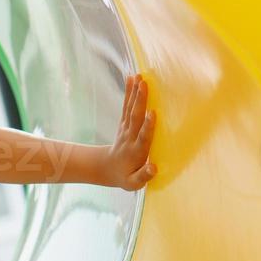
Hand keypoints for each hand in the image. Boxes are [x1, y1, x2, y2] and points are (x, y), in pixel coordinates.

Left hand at [107, 73, 157, 190]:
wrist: (107, 169)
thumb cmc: (126, 176)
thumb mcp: (133, 183)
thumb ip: (143, 176)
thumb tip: (154, 167)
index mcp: (136, 151)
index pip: (143, 137)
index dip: (148, 126)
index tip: (152, 113)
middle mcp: (130, 137)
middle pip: (135, 117)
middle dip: (140, 101)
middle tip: (144, 84)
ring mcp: (126, 128)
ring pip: (130, 109)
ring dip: (135, 93)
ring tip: (139, 76)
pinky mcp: (124, 123)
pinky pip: (126, 106)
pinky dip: (129, 92)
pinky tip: (132, 78)